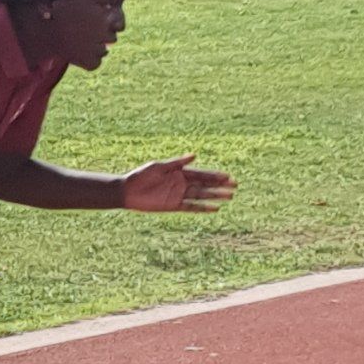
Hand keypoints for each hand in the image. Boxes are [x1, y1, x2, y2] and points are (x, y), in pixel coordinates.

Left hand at [120, 155, 234, 212]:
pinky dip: (203, 208)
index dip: (215, 176)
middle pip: (205, 185)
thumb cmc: (142, 175)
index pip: (202, 174)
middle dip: (220, 186)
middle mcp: (182, 184)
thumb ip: (177, 162)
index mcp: (179, 172)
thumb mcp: (159, 166)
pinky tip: (215, 209)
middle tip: (235, 186)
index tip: (228, 176)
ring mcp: (179, 195)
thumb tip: (194, 155)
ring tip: (230, 197)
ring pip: (201, 196)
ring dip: (215, 196)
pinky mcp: (174, 206)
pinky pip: (191, 207)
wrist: (128, 190)